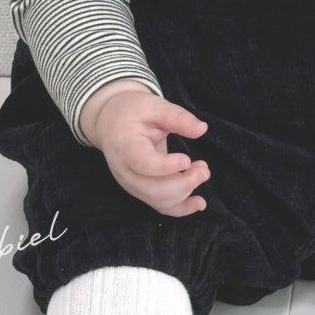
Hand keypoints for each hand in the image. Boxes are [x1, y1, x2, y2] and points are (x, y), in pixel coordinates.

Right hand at [81, 80, 210, 216]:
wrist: (111, 123)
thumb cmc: (132, 112)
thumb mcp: (153, 105)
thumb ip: (177, 117)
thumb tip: (202, 129)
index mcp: (125, 147)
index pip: (144, 165)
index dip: (167, 167)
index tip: (187, 160)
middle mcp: (125, 171)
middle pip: (154, 189)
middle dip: (184, 183)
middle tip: (204, 169)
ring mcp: (131, 184)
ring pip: (159, 200)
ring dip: (186, 192)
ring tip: (203, 171)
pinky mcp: (141, 190)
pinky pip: (160, 206)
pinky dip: (181, 208)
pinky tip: (199, 203)